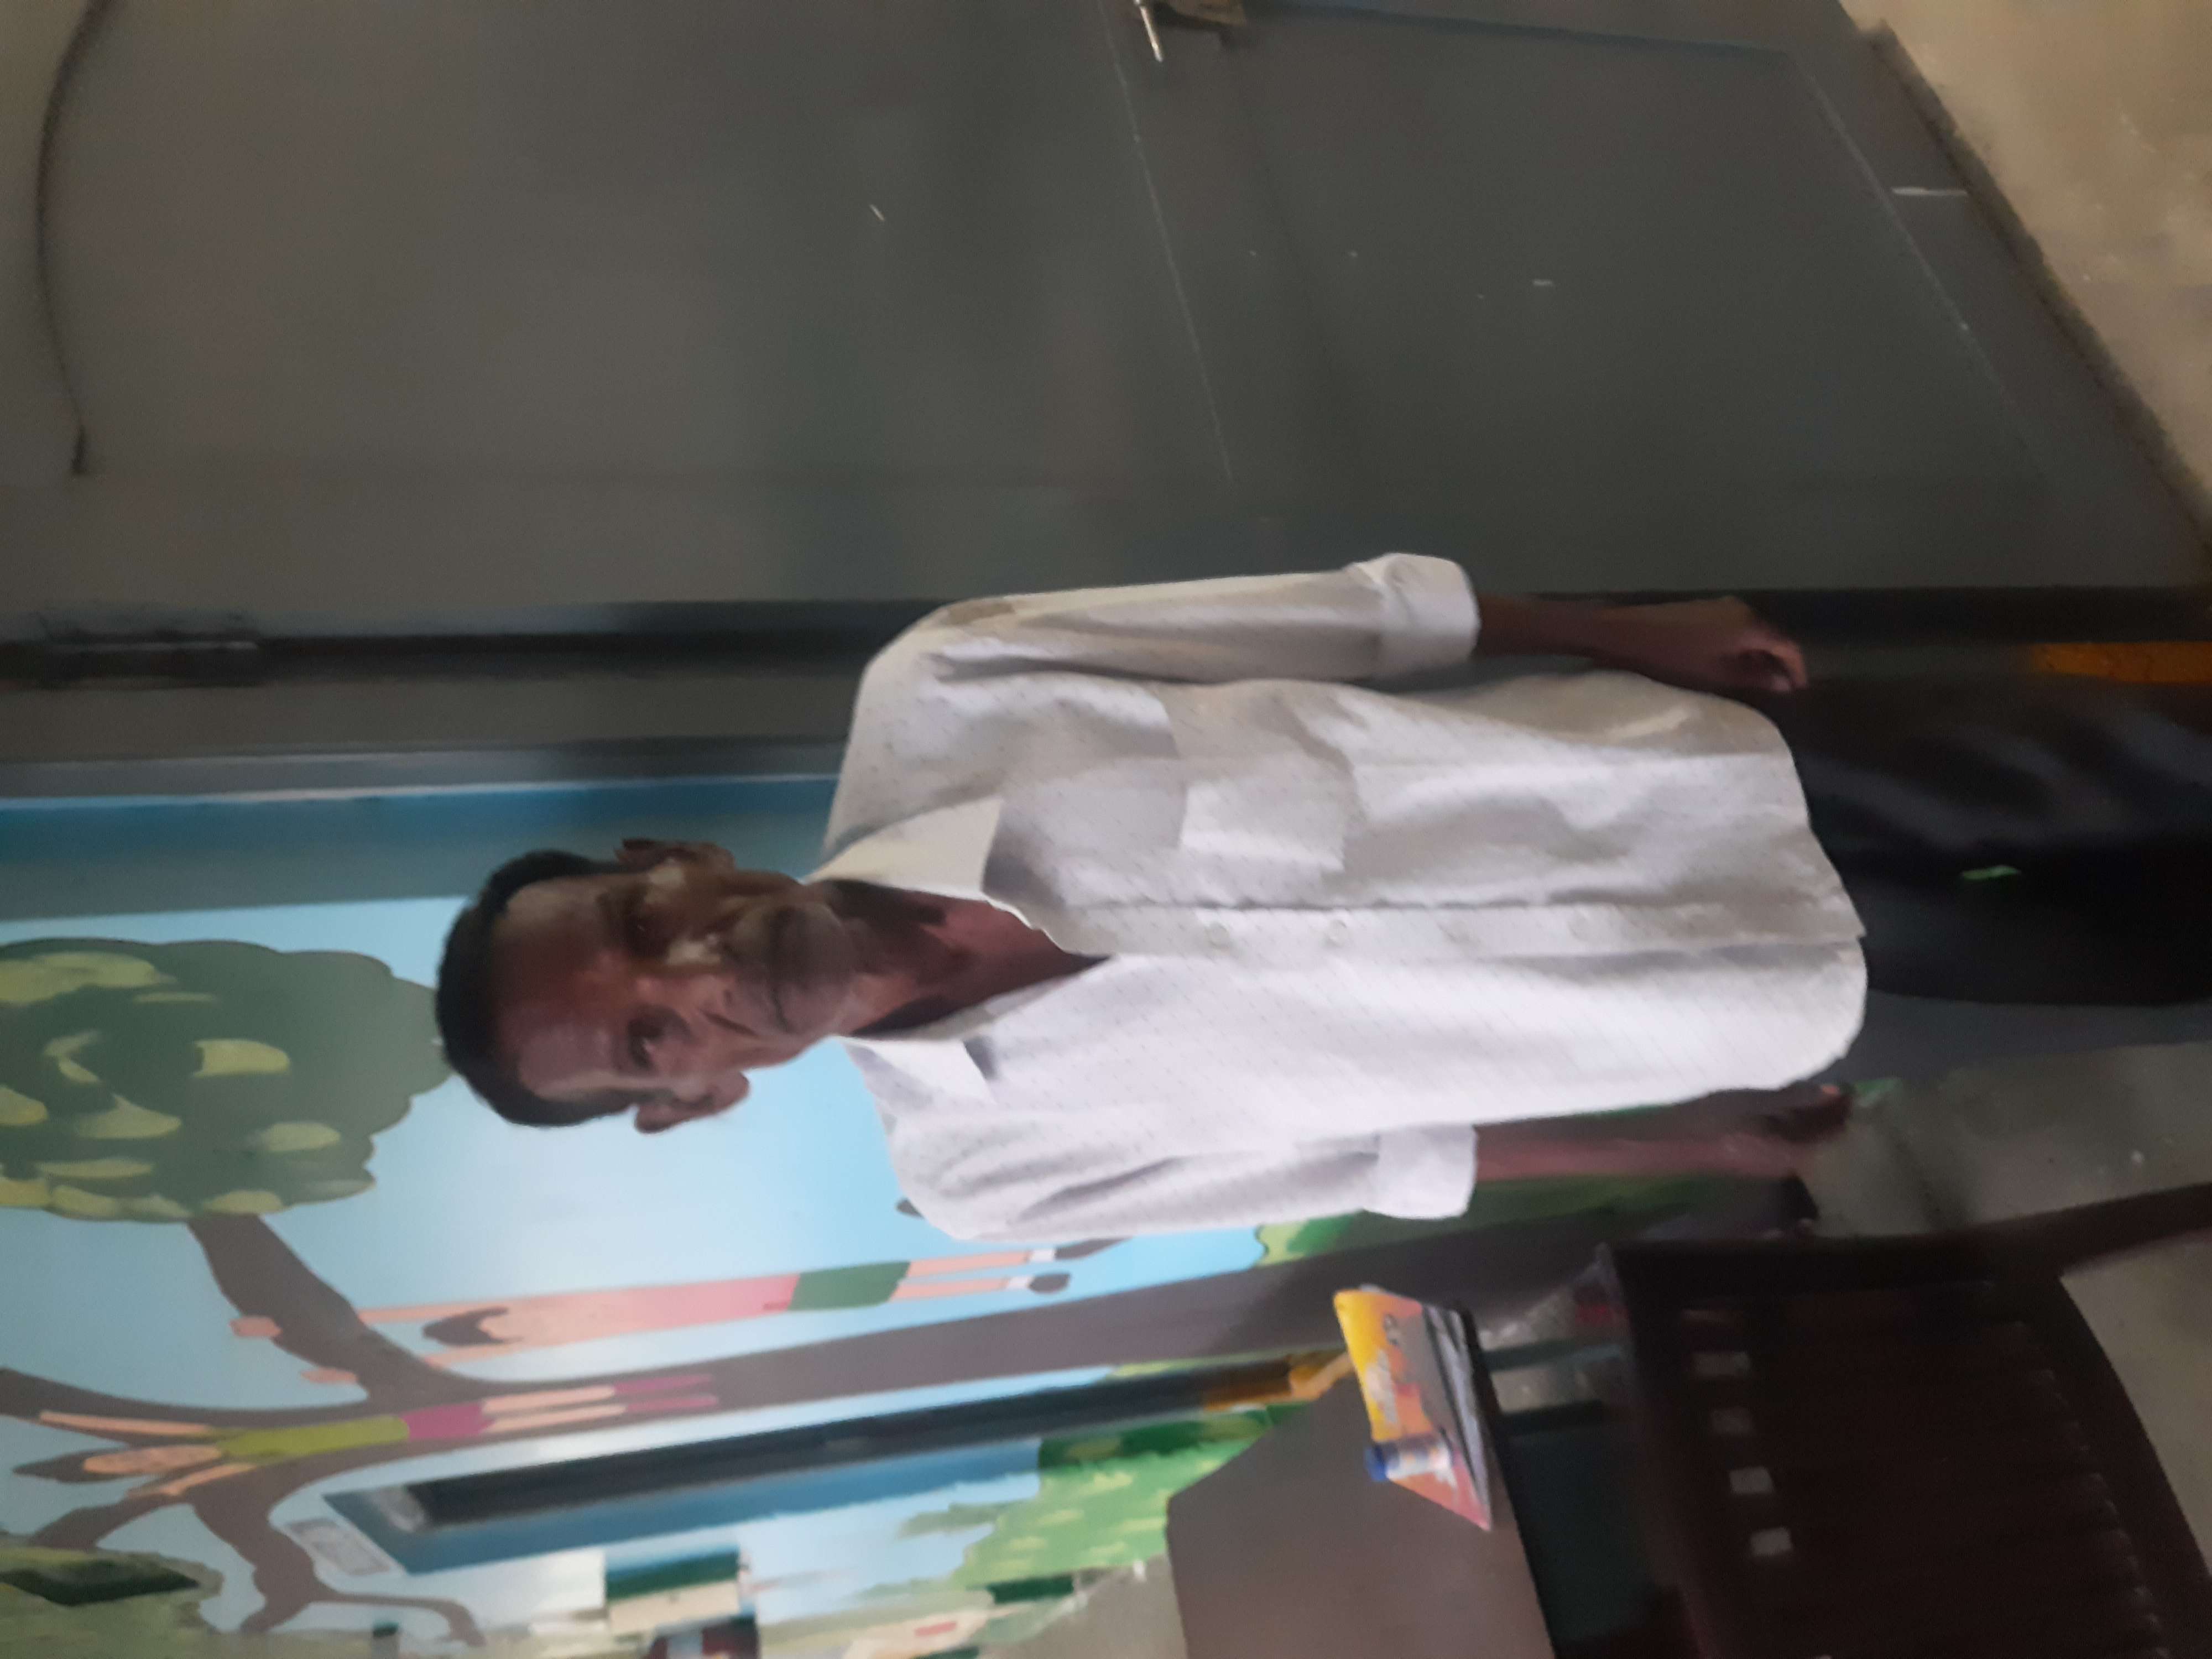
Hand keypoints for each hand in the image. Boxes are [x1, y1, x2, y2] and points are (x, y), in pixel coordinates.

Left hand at [1587, 598, 1808, 695]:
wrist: (1625, 633)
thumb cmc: (1672, 658)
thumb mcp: (1716, 676)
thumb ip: (1754, 679)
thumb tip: (1783, 683)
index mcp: (1750, 624)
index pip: (1788, 645)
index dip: (1797, 670)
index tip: (1799, 691)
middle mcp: (1741, 609)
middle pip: (1770, 637)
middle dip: (1777, 664)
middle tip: (1778, 692)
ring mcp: (1720, 606)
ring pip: (1751, 634)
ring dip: (1756, 657)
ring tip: (1755, 685)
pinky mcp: (1703, 609)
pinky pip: (1733, 629)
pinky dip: (1738, 649)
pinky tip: (1729, 668)